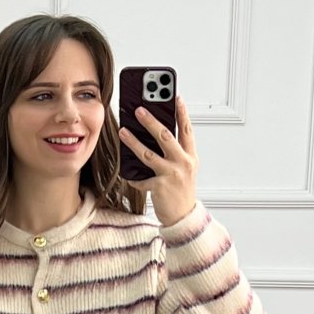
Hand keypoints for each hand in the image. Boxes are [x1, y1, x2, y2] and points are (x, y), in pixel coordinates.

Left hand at [118, 93, 198, 226]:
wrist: (183, 217)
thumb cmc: (181, 192)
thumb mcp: (185, 169)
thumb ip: (175, 153)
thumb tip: (156, 135)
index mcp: (190, 156)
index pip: (186, 129)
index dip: (181, 112)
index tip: (175, 96)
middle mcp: (183, 163)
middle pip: (165, 136)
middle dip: (150, 121)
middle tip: (138, 109)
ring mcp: (171, 174)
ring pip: (148, 154)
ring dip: (133, 141)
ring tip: (123, 131)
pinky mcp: (159, 186)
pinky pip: (141, 178)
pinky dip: (133, 176)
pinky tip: (127, 173)